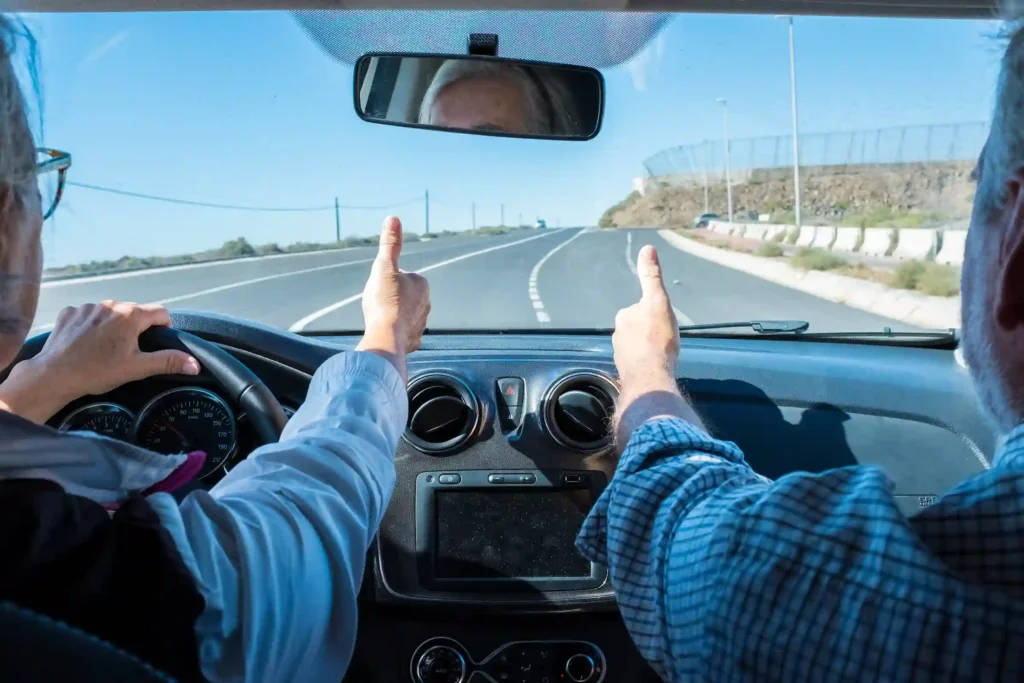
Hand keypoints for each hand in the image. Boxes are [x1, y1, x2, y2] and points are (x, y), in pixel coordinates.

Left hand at [0, 302, 198, 422]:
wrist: (54, 375)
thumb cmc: (98, 371)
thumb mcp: (137, 368)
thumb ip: (168, 361)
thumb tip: (195, 364)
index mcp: (130, 315)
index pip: (161, 312)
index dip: (164, 328)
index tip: (155, 344)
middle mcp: (111, 304)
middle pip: (135, 312)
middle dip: (137, 328)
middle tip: (130, 351)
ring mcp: (88, 306)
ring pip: (111, 312)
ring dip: (114, 325)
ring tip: (106, 347)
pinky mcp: (69, 312)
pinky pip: (89, 314)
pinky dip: (91, 325)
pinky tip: (86, 342)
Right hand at [356, 216, 430, 380]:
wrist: (387, 337)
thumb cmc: (385, 301)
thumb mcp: (384, 267)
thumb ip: (390, 244)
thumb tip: (393, 219)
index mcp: (422, 284)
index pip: (399, 275)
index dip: (385, 280)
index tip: (379, 288)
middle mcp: (426, 303)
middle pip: (400, 295)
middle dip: (388, 298)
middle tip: (377, 304)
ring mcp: (421, 324)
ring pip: (401, 314)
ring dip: (391, 315)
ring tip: (379, 319)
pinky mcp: (414, 341)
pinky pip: (402, 333)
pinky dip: (394, 333)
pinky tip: (384, 334)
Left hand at [612, 245, 702, 447]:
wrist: (651, 376)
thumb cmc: (658, 338)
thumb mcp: (658, 302)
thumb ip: (651, 277)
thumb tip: (647, 249)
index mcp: (624, 317)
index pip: (641, 310)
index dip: (655, 315)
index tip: (664, 325)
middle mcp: (617, 335)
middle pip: (638, 328)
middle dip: (650, 333)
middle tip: (666, 341)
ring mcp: (620, 354)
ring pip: (637, 347)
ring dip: (648, 350)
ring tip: (662, 357)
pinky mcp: (626, 372)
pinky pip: (637, 363)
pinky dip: (646, 364)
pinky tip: (656, 370)